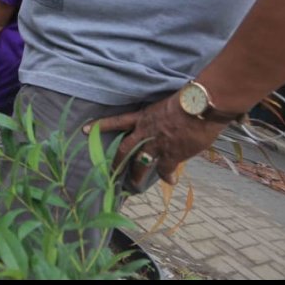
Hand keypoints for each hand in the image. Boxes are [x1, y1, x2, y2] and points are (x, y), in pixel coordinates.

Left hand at [88, 93, 227, 188]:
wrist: (200, 106)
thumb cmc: (188, 99)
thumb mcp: (168, 106)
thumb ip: (162, 117)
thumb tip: (168, 124)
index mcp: (143, 116)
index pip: (116, 121)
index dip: (100, 125)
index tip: (84, 130)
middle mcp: (145, 132)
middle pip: (124, 148)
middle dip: (116, 161)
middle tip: (110, 171)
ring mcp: (157, 145)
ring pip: (140, 163)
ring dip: (136, 175)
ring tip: (133, 185)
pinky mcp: (171, 155)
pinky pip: (165, 170)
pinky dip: (168, 177)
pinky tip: (170, 181)